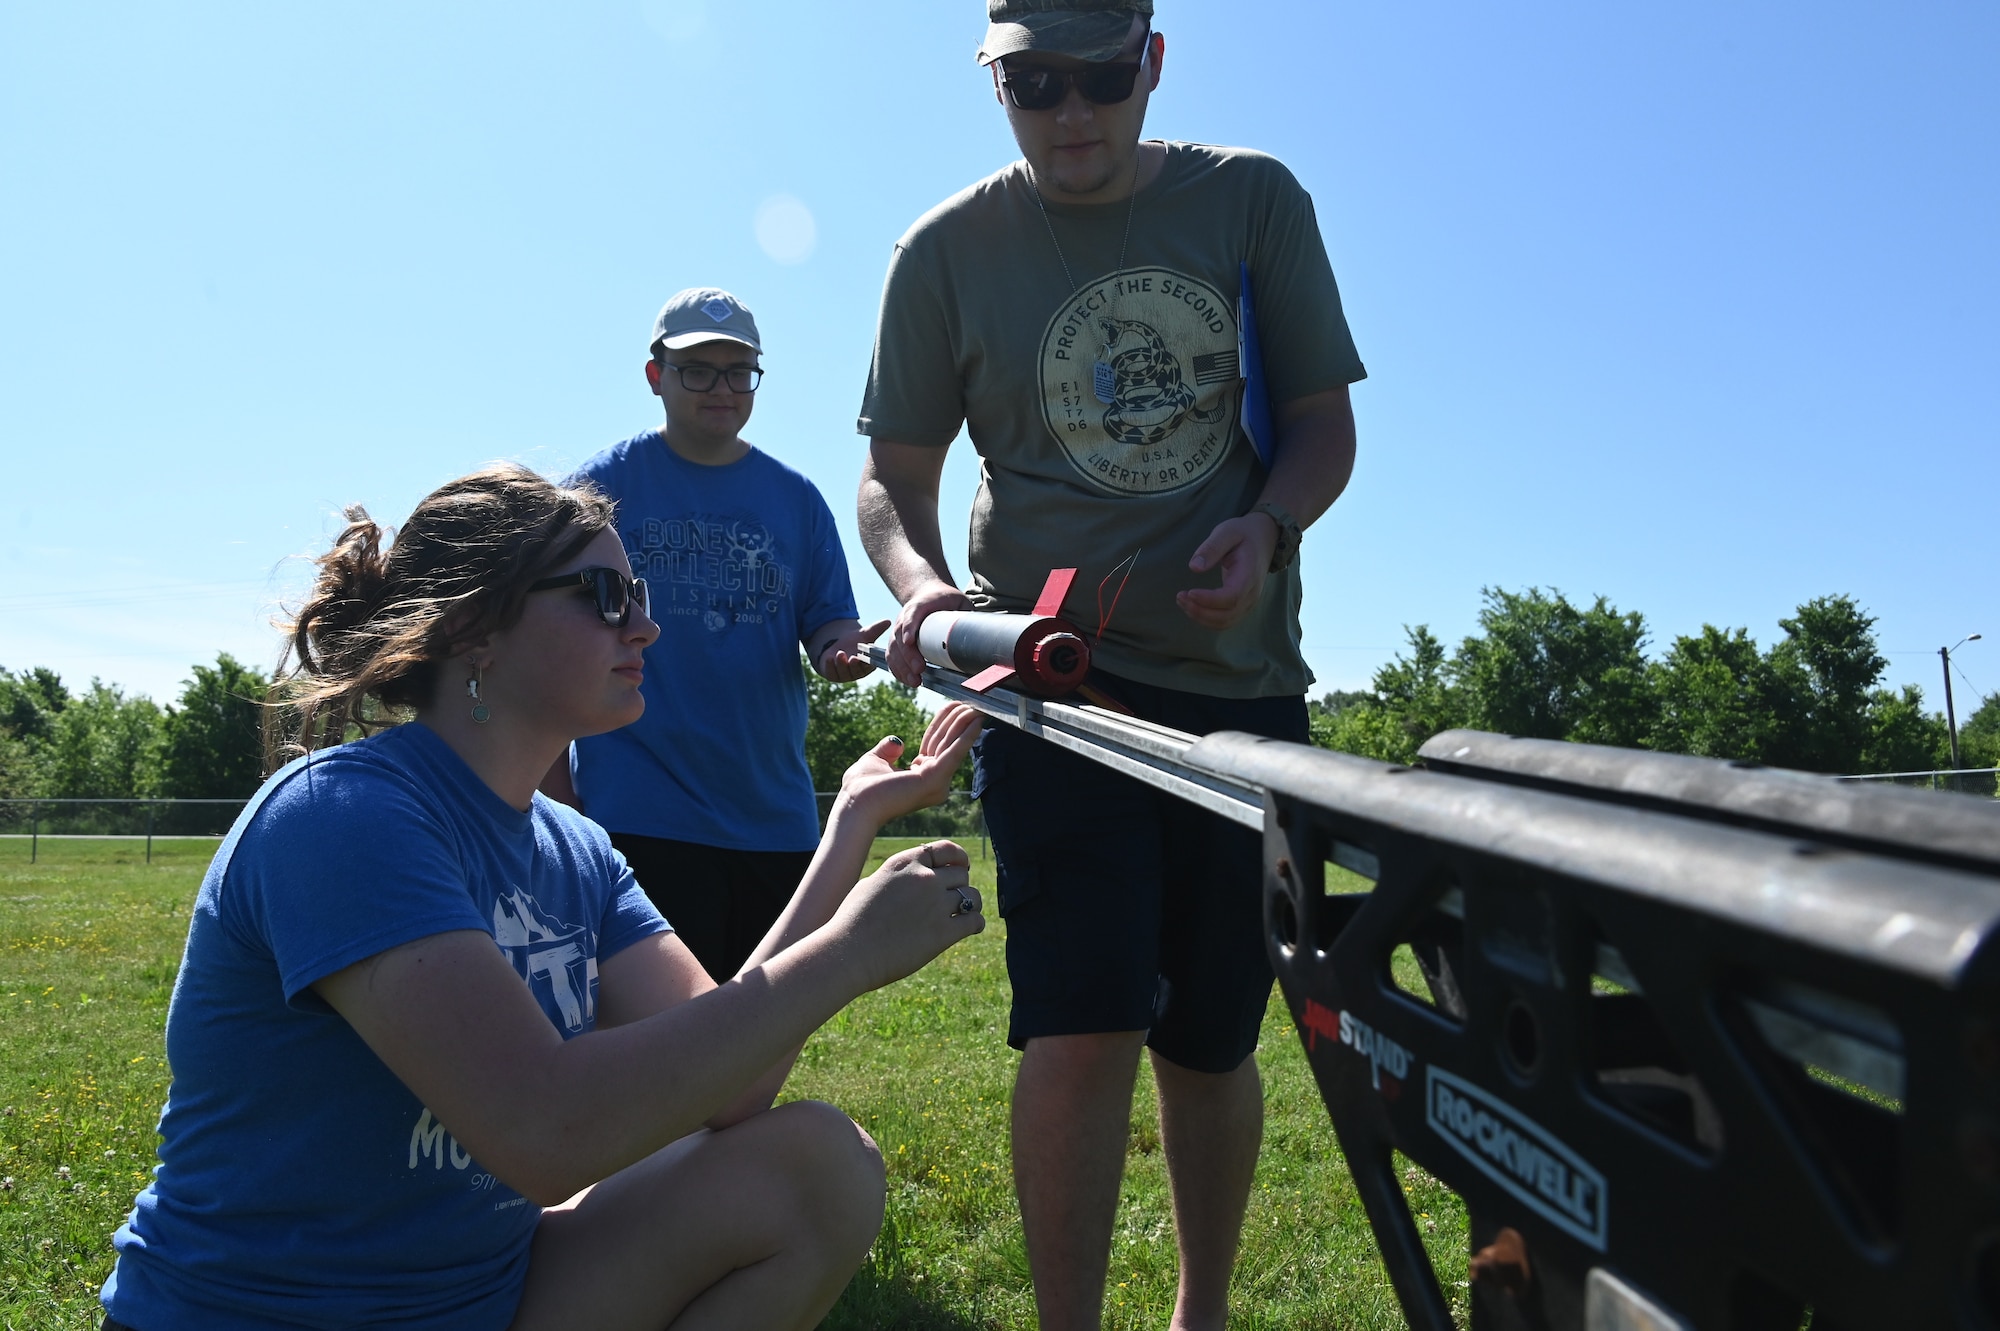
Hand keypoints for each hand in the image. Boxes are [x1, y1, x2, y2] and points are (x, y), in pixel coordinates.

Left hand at [817, 619, 890, 681]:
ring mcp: (844, 675)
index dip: (867, 664)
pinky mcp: (833, 675)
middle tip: (854, 658)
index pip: (869, 666)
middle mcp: (857, 672)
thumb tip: (888, 621)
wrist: (838, 643)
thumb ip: (876, 629)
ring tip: (840, 653)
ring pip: (843, 673)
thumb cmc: (855, 640)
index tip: (865, 658)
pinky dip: (830, 666)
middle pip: (856, 671)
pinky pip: (831, 673)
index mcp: (868, 665)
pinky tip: (829, 658)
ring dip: (841, 664)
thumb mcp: (865, 633)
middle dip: (854, 665)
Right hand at [828, 839, 983, 991]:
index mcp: (905, 863)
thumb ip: (895, 878)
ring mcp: (936, 904)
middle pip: (961, 874)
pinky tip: (970, 929)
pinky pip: (974, 921)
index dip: (958, 857)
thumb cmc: (851, 922)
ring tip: (966, 913)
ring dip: (972, 904)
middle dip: (961, 885)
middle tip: (957, 898)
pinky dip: (975, 924)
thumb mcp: (870, 884)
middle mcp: (924, 879)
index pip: (944, 849)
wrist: (848, 952)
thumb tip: (909, 878)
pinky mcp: (943, 932)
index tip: (962, 866)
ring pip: (972, 896)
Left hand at [835, 702, 981, 829]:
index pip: (935, 744)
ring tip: (977, 705)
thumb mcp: (874, 761)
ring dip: (966, 722)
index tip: (953, 706)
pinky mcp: (935, 778)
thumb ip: (887, 751)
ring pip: (953, 744)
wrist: (855, 805)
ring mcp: (937, 782)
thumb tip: (897, 742)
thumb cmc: (860, 790)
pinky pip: (955, 750)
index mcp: (920, 777)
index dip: (944, 724)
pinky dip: (967, 734)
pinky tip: (977, 720)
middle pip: (946, 742)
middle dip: (959, 720)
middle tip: (971, 701)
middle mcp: (934, 782)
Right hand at [889, 580, 974, 685]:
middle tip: (920, 669)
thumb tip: (980, 636)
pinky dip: (898, 670)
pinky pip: (892, 657)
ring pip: (893, 649)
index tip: (910, 641)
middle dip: (908, 655)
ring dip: (902, 667)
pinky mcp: (896, 642)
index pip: (912, 613)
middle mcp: (905, 616)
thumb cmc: (947, 600)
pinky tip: (908, 681)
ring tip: (915, 681)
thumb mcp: (960, 602)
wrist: (929, 594)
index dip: (909, 626)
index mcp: (922, 603)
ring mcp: (898, 629)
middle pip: (900, 635)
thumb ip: (966, 615)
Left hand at [1176, 512, 1278, 629]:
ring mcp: (1248, 602)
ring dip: (1200, 617)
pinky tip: (1191, 606)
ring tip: (1181, 601)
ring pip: (1224, 622)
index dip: (1209, 600)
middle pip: (1227, 615)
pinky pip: (1224, 621)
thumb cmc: (1243, 534)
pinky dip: (1206, 618)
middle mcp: (1251, 593)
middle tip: (1179, 596)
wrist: (1263, 539)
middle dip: (1200, 611)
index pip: (1231, 597)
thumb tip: (1194, 567)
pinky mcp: (1242, 606)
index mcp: (1249, 575)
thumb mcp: (1227, 532)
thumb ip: (1212, 548)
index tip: (1189, 592)